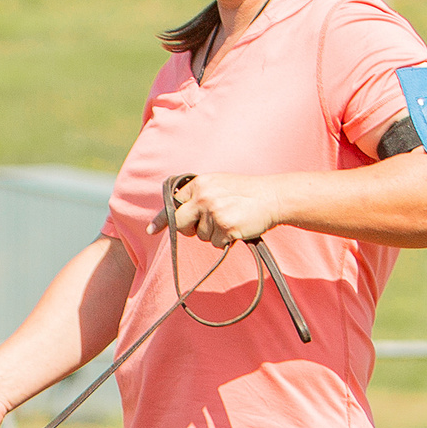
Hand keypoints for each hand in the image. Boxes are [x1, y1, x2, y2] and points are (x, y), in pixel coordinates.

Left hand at [150, 173, 285, 248]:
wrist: (274, 197)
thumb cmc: (247, 192)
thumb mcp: (219, 184)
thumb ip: (199, 195)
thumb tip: (179, 215)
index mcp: (199, 184)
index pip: (173, 203)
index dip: (164, 219)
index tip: (152, 230)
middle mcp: (203, 197)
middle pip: (180, 224)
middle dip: (188, 229)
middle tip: (206, 225)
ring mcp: (213, 213)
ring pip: (200, 236)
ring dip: (214, 233)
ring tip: (231, 219)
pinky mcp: (225, 227)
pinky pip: (216, 243)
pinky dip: (226, 240)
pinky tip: (237, 227)